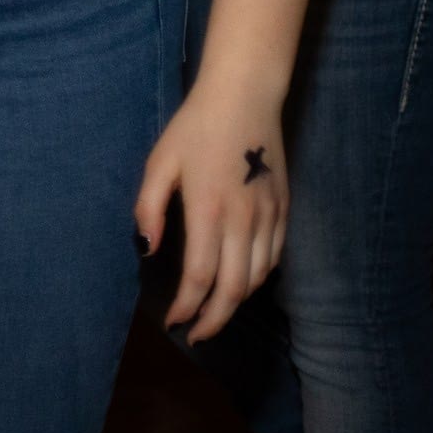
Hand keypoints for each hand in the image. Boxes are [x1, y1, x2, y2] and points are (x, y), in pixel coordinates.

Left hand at [136, 75, 288, 341]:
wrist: (244, 99)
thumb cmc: (194, 129)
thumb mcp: (159, 162)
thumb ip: (149, 208)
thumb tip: (147, 250)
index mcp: (209, 211)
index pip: (201, 277)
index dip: (188, 306)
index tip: (174, 322)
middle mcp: (244, 221)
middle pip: (234, 289)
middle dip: (215, 319)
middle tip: (198, 334)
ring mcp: (269, 217)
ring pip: (257, 278)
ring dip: (236, 302)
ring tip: (214, 312)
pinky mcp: (284, 210)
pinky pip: (274, 258)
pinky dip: (258, 279)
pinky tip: (241, 282)